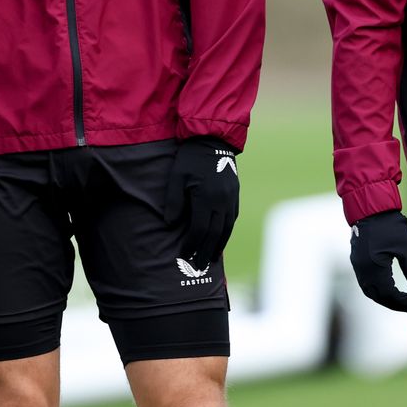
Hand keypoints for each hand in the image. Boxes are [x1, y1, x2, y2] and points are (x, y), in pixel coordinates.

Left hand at [165, 138, 240, 270]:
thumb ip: (174, 202)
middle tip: (199, 267)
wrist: (213, 139)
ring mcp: (232, 198)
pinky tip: (221, 238)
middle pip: (215, 234)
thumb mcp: (176, 177)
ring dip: (219, 245)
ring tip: (212, 259)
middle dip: (206, 252)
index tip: (183, 255)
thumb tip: (170, 225)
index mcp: (207, 198)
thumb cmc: (190, 157)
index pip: (199, 230)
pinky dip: (226, 232)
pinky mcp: (235, 193)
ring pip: (227, 228)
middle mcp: (223, 201)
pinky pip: (232, 218)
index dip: (191, 245)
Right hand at [349, 210, 406, 310]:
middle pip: (377, 295)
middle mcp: (362, 269)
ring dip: (384, 297)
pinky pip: (365, 282)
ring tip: (400, 300)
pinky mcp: (356, 261)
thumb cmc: (391, 226)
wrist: (372, 209)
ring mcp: (357, 265)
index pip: (387, 293)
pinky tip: (389, 288)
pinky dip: (377, 289)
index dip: (401, 300)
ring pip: (369, 290)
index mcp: (373, 267)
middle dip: (392, 303)